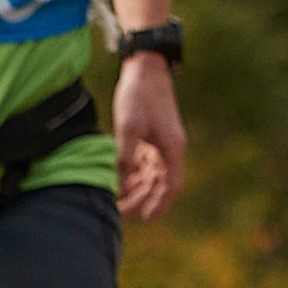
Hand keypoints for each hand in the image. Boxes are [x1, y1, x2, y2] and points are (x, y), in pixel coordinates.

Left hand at [112, 52, 184, 220]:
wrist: (145, 68)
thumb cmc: (139, 95)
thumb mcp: (129, 126)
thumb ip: (125, 154)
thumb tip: (119, 181)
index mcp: (172, 148)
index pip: (171, 185)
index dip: (159, 204)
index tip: (146, 219)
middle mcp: (170, 148)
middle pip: (158, 183)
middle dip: (141, 200)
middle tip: (120, 214)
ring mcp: (161, 142)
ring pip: (150, 174)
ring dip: (135, 188)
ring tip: (115, 201)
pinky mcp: (151, 136)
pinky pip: (143, 162)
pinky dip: (132, 173)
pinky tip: (117, 180)